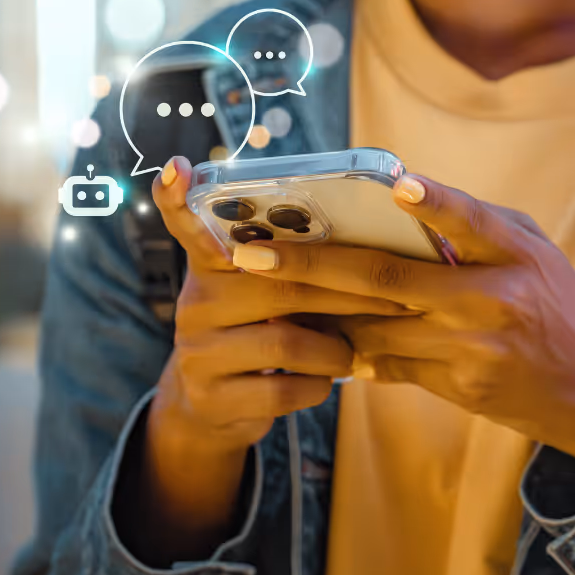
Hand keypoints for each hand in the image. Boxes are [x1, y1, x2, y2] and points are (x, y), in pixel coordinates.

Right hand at [150, 156, 413, 454]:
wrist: (213, 406)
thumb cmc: (258, 333)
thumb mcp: (260, 294)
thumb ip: (289, 266)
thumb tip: (369, 241)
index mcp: (211, 265)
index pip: (187, 223)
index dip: (178, 198)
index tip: (178, 167)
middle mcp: (197, 301)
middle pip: (279, 283)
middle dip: (347, 294)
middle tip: (397, 299)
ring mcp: (198, 350)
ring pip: (285, 343)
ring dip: (334, 350)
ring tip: (353, 351)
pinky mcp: (212, 397)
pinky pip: (281, 391)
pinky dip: (317, 386)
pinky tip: (323, 381)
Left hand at [228, 173, 574, 485]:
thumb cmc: (559, 305)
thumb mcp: (532, 251)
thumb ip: (475, 226)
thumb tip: (400, 200)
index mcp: (512, 253)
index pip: (468, 220)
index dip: (432, 202)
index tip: (393, 184)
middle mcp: (489, 299)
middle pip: (384, 278)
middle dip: (309, 265)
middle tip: (251, 254)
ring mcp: (469, 348)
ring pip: (372, 326)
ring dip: (315, 311)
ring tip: (259, 292)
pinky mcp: (457, 386)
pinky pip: (387, 363)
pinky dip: (350, 349)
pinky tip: (313, 335)